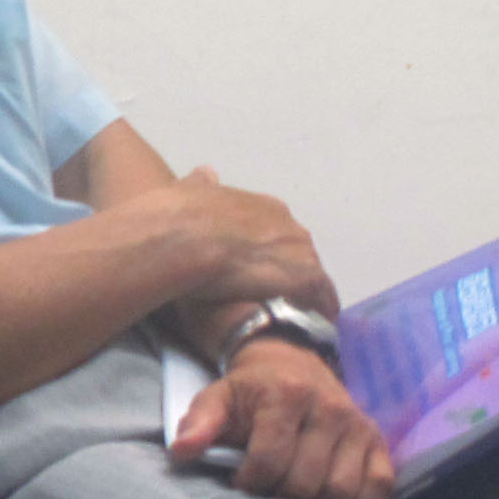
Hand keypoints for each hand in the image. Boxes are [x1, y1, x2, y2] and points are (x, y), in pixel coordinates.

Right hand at [157, 168, 339, 314]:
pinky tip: (302, 326)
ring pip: (312, 278)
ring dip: (301, 294)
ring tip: (285, 314)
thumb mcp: (186, 190)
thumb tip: (206, 173)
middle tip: (268, 293)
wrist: (184, 239)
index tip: (256, 265)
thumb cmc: (178, 217)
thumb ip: (200, 185)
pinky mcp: (307, 280)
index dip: (268, 250)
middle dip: (287, 272)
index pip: (279, 231)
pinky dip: (313, 312)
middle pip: (299, 254)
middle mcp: (290, 226)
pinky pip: (321, 300)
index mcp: (264, 206)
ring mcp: (302, 253)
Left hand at [170, 336, 394, 498]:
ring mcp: (359, 425)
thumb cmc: (250, 390)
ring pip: (342, 489)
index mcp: (286, 394)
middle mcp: (329, 408)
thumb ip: (199, 422)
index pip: (271, 457)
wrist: (293, 362)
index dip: (252, 482)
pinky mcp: (379, 441)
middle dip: (281, 497)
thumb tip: (181, 452)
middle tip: (267, 496)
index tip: (240, 486)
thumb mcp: (218, 396)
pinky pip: (380, 486)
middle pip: (307, 479)